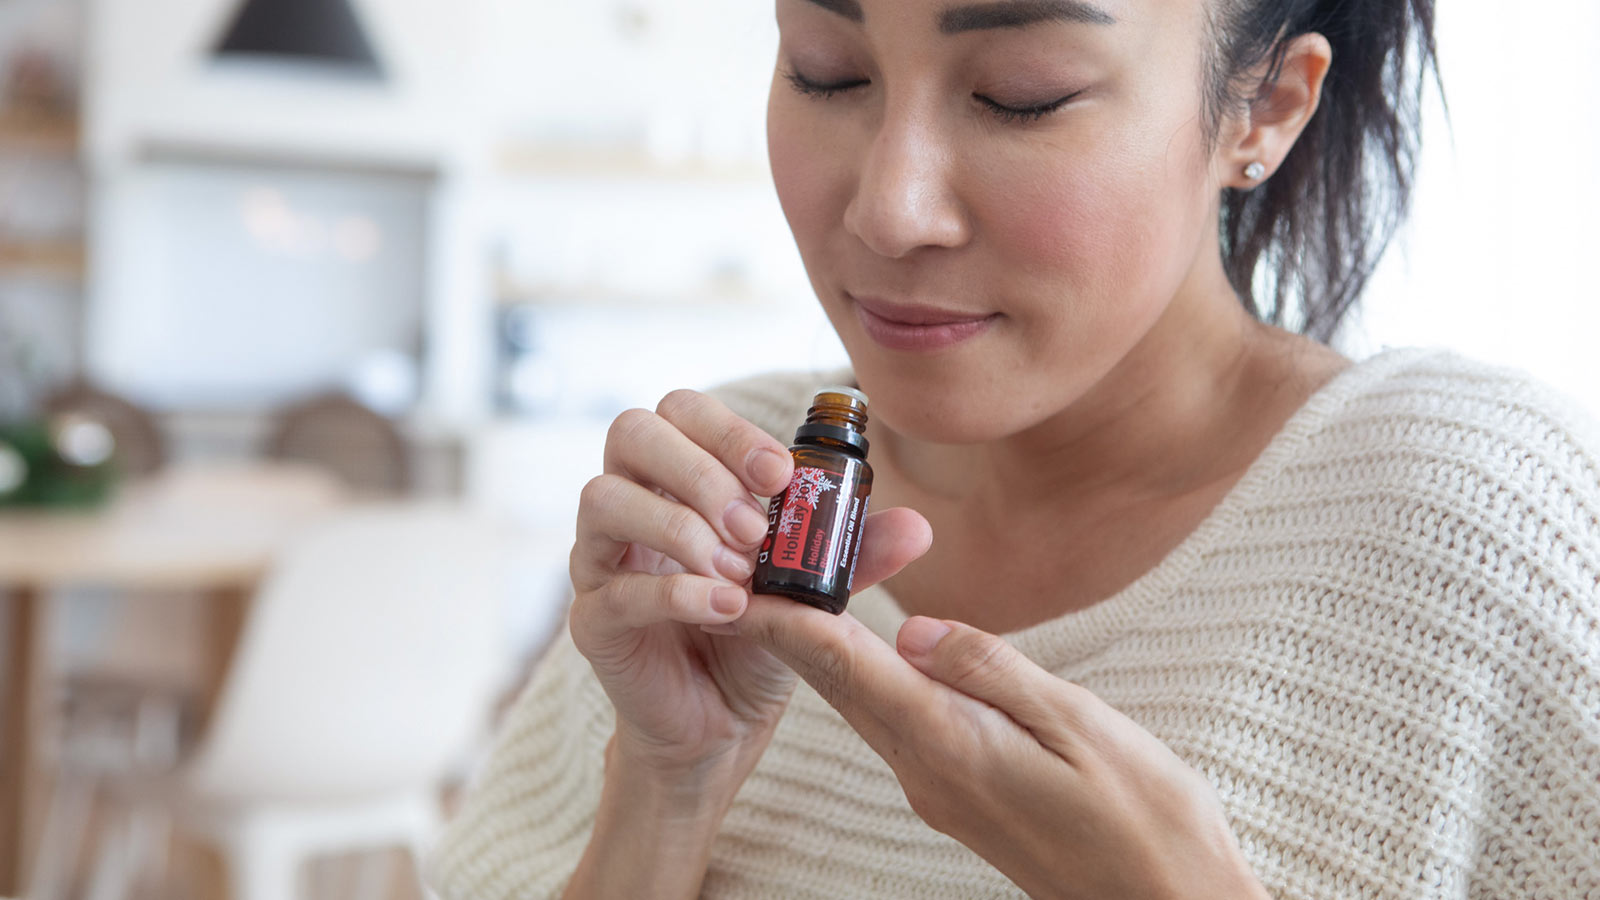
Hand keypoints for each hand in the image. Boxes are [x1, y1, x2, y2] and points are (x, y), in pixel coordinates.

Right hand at [568, 389, 931, 790]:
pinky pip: (615, 588)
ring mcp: (600, 559)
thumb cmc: (758, 634)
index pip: (680, 410)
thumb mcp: (810, 587)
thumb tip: (916, 527)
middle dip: (700, 471)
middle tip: (755, 528)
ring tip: (739, 571)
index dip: (728, 430)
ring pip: (604, 498)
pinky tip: (726, 609)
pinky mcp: (593, 620)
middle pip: (631, 432)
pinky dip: (676, 592)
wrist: (722, 723)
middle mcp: (629, 503)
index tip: (781, 475)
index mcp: (676, 476)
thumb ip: (852, 553)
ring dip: (681, 526)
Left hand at [733, 601, 1268, 899]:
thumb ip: (991, 671)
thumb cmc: (1142, 817)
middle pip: (841, 684)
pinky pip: (896, 725)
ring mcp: (938, 788)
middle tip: (755, 567)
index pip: (848, 667)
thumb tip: (914, 628)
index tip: (746, 578)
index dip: (791, 619)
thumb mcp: (1077, 724)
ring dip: (824, 651)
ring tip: (793, 592)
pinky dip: (867, 678)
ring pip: (864, 705)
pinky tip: (866, 650)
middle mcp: (928, 771)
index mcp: (952, 745)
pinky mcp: (957, 795)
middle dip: (792, 626)